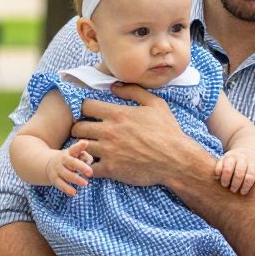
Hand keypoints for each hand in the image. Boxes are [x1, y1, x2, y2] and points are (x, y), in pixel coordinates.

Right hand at [48, 141, 93, 196]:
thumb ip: (84, 156)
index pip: (74, 149)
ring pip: (67, 175)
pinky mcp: (54, 180)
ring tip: (85, 183)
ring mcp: (57, 170)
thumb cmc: (69, 160)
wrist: (47, 164)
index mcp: (68, 153)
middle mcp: (62, 161)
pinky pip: (61, 185)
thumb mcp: (74, 155)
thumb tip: (90, 160)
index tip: (86, 143)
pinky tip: (74, 193)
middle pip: (72, 163)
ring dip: (76, 179)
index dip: (79, 146)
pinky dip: (67, 189)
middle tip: (90, 172)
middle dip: (81, 167)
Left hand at [69, 84, 203, 187]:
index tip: (89, 114)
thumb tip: (114, 86)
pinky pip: (89, 167)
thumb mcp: (155, 104)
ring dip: (83, 147)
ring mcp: (108, 151)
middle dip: (80, 128)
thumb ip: (133, 91)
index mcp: (117, 114)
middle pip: (78, 127)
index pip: (85, 106)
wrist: (176, 160)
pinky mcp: (111, 169)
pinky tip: (95, 164)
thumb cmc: (168, 131)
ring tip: (89, 148)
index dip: (85, 109)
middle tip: (86, 132)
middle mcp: (109, 132)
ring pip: (80, 147)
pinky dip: (88, 166)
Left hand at [215, 151, 254, 195]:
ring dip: (246, 186)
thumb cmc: (232, 162)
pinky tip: (251, 190)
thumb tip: (217, 174)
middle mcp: (243, 158)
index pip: (228, 168)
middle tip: (233, 190)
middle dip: (235, 184)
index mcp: (232, 157)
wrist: (248, 152)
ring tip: (242, 192)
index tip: (224, 185)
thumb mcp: (223, 161)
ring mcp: (253, 163)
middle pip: (240, 173)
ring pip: (251, 176)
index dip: (225, 179)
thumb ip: (219, 167)